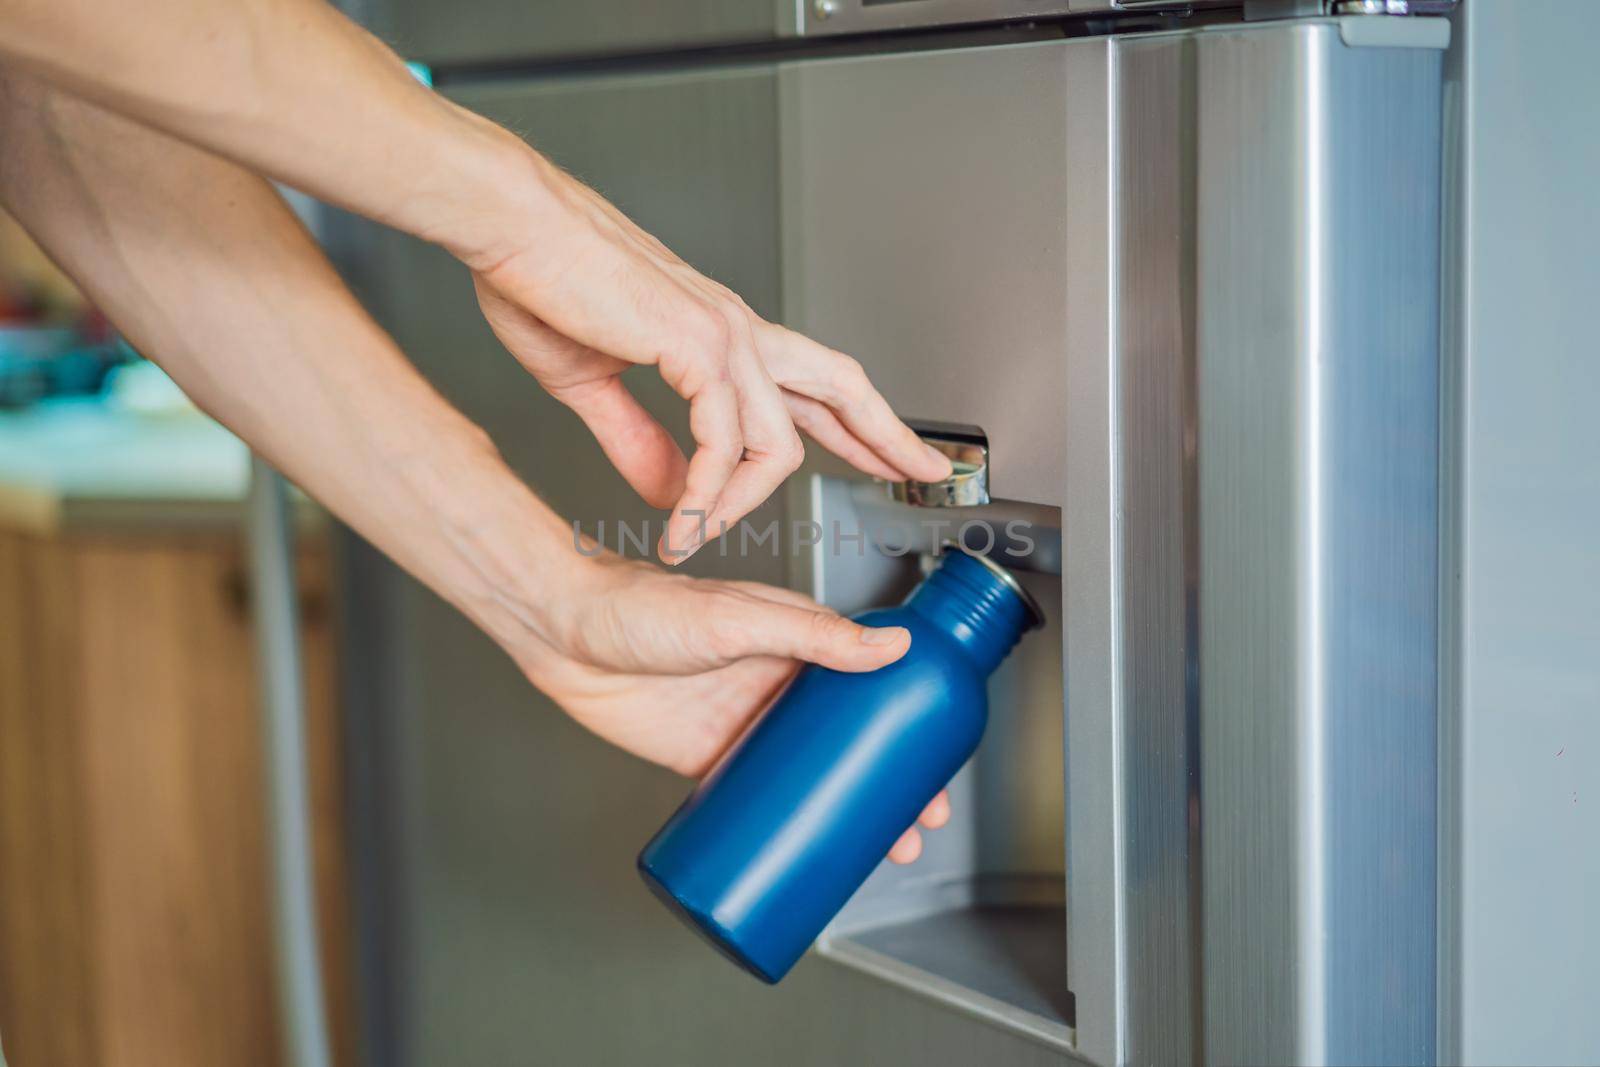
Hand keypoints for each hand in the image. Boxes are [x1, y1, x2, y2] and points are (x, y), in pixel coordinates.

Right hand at [466, 152, 952, 564]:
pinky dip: (704, 492)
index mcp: (720, 333)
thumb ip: (640, 442)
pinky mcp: (695, 344)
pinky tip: (680, 518)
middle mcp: (736, 330)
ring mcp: (723, 335)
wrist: (511, 230)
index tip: (892, 454)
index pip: (812, 383)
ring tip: (696, 537)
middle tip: (924, 476)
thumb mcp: (595, 385)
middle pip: (842, 386)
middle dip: (888, 436)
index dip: (859, 423)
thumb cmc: (542, 284)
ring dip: (740, 503)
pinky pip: (723, 441)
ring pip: (777, 441)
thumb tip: (674, 493)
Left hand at [513, 552, 950, 862]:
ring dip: (844, 809)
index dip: (906, 726)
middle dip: (887, 783)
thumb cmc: (642, 605)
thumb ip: (812, 634)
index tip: (934, 764)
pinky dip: (785, 822)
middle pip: (847, 739)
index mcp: (795, 641)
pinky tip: (804, 848)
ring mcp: (742, 723)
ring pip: (809, 775)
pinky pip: (755, 796)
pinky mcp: (705, 757)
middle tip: (915, 826)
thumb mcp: (738, 619)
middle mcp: (775, 683)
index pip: (869, 685)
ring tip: (874, 849)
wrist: (564, 632)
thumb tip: (891, 644)